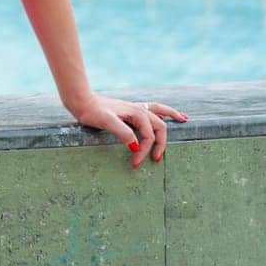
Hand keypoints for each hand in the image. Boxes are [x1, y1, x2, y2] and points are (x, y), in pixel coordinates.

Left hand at [69, 94, 188, 169]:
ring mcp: (135, 108)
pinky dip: (162, 111)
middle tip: (155, 160)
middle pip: (159, 127)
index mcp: (137, 113)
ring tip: (184, 119)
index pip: (148, 137)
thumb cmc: (92, 112)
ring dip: (172, 116)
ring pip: (160, 113)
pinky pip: (152, 109)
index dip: (144, 151)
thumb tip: (136, 146)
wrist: (81, 101)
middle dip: (159, 144)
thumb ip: (123, 132)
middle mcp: (139, 109)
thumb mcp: (106, 122)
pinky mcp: (130, 109)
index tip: (135, 164)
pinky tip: (166, 114)